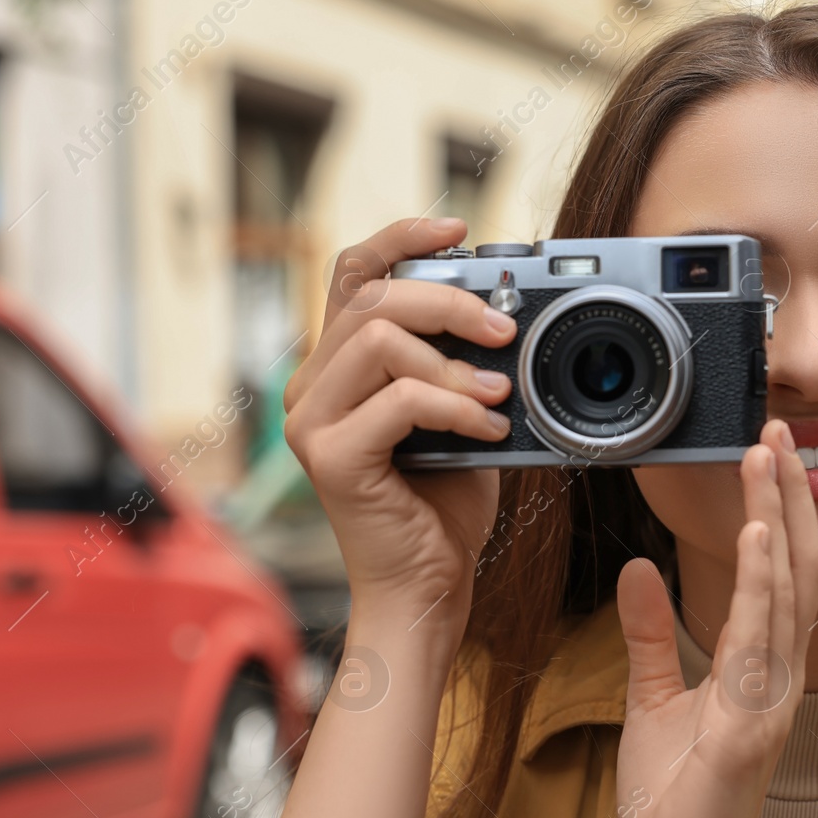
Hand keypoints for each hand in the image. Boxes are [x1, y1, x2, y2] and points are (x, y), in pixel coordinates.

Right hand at [282, 217, 515, 639]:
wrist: (427, 589)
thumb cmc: (443, 507)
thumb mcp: (460, 416)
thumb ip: (462, 364)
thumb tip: (506, 311)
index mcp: (336, 369)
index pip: (352, 273)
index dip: (401, 236)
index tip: (458, 228)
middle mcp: (310, 387)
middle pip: (372, 297)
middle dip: (449, 301)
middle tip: (505, 329)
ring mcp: (310, 422)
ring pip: (379, 339)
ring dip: (453, 361)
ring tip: (498, 395)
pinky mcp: (328, 457)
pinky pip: (399, 400)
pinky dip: (456, 408)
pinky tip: (489, 430)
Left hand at [612, 418, 817, 817]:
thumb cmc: (676, 801)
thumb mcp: (654, 702)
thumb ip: (648, 636)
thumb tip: (636, 570)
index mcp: (760, 668)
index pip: (778, 572)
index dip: (777, 510)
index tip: (766, 452)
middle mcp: (778, 675)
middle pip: (794, 566)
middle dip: (787, 495)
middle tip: (777, 428)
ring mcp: (771, 698)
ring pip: (784, 590)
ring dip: (778, 518)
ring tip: (769, 456)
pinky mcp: (751, 723)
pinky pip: (760, 640)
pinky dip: (759, 583)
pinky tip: (755, 536)